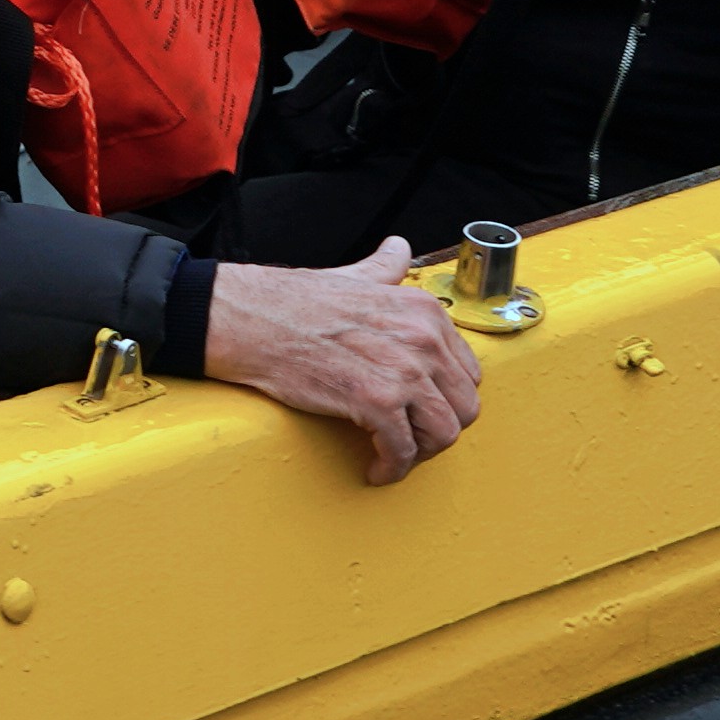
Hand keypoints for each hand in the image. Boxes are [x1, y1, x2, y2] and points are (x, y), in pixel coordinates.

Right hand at [196, 239, 483, 485]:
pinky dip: (393, 468)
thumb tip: (399, 250)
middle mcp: (423, 339)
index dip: (446, 399)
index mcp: (424, 312)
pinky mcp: (376, 401)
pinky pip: (404, 450)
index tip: (423, 411)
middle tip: (411, 440)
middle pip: (464, 407)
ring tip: (395, 456)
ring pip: (444, 433)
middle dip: (439, 430)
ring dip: (421, 454)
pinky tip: (376, 469)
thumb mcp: (355, 276)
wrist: (252, 318)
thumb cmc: (295, 301)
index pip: (467, 373)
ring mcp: (403, 371)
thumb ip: (386, 269)